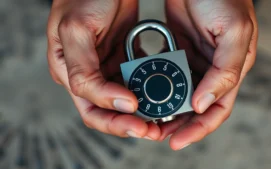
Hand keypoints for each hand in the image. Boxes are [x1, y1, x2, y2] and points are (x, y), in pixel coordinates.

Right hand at [47, 0, 160, 138]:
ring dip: (144, 109)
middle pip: (109, 111)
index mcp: (70, 72)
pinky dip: (150, 87)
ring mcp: (107, 67)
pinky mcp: (122, 57)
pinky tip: (163, 91)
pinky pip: (138, 78)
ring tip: (162, 117)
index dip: (114, 120)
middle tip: (153, 130)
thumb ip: (84, 72)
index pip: (92, 108)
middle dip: (131, 123)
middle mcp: (89, 74)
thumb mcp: (77, 31)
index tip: (137, 116)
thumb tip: (114, 103)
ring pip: (126, 99)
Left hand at [158, 0, 257, 149]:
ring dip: (164, 109)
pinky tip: (143, 93)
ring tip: (147, 120)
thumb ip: (224, 71)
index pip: (216, 109)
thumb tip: (202, 105)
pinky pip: (166, 74)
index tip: (178, 141)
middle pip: (195, 107)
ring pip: (179, 94)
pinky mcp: (177, 51)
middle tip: (158, 134)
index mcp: (230, 70)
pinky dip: (156, 86)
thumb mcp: (234, 32)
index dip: (199, 129)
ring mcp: (193, 62)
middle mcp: (211, 71)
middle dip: (178, 124)